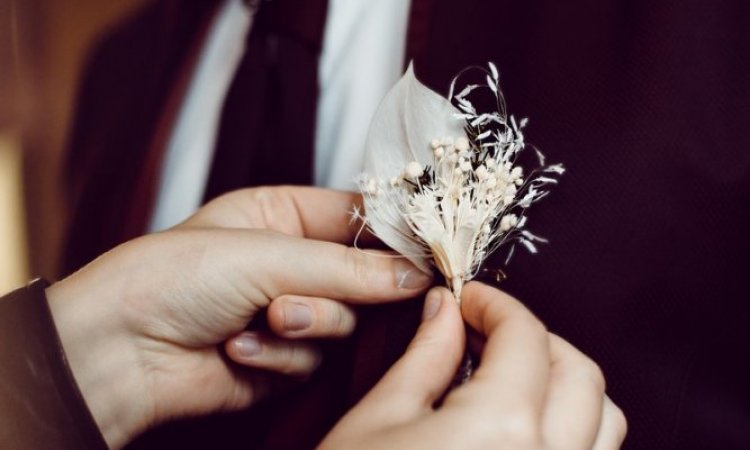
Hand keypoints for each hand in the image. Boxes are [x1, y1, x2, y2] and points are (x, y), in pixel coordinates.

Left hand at [46, 187, 431, 448]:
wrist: (120, 352)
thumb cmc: (174, 277)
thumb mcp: (267, 254)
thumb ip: (347, 268)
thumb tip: (415, 274)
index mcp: (282, 216)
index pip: (358, 217)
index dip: (392, 236)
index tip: (425, 253)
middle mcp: (289, 262)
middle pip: (362, 276)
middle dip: (338, 291)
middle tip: (321, 293)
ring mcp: (289, 312)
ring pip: (343, 322)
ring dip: (307, 324)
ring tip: (263, 320)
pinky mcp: (283, 359)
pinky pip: (314, 359)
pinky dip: (280, 356)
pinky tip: (237, 348)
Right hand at [320, 282, 626, 449]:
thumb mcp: (377, 421)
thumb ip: (424, 356)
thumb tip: (445, 311)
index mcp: (502, 432)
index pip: (526, 338)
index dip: (496, 305)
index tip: (471, 299)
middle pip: (580, 375)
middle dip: (537, 339)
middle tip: (489, 332)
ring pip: (604, 424)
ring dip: (566, 386)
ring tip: (513, 377)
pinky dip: (571, 433)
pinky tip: (521, 430)